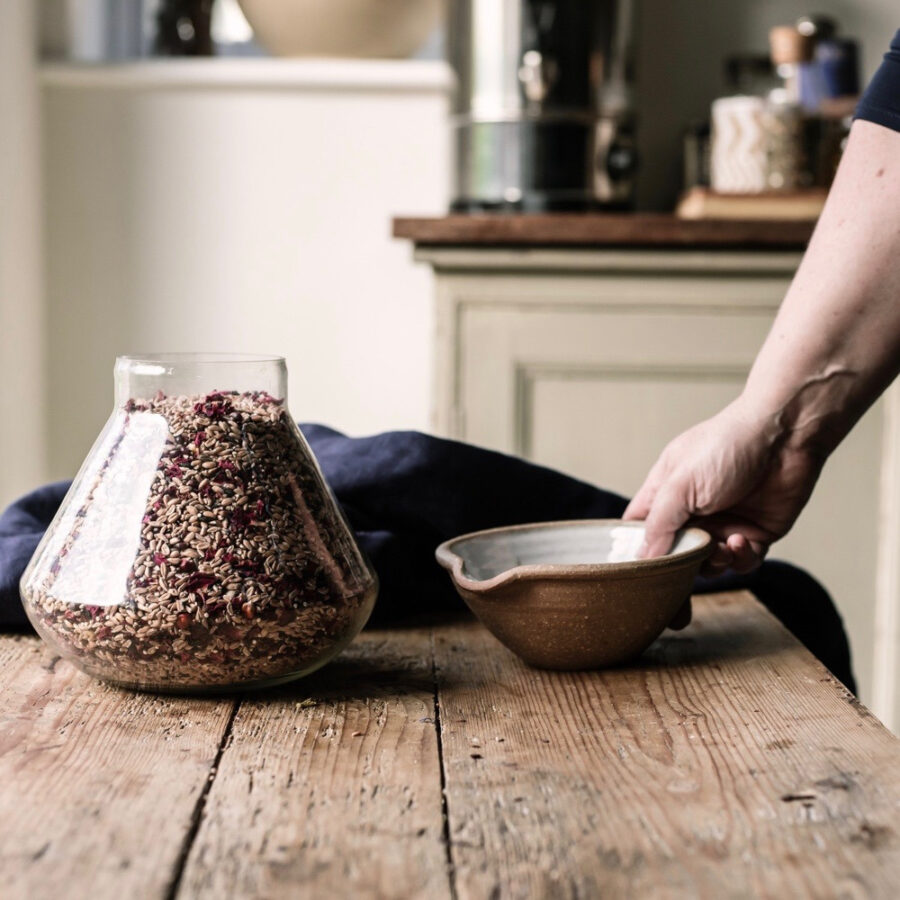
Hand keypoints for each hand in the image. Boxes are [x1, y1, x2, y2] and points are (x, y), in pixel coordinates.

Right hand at [623, 399, 824, 575]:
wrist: (785, 436)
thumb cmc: (727, 446)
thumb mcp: (680, 484)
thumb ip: (659, 523)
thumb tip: (643, 557)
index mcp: (667, 491)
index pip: (641, 526)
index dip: (638, 546)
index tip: (640, 566)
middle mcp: (693, 510)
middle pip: (675, 551)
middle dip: (681, 561)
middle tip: (690, 556)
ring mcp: (725, 522)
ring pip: (708, 563)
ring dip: (713, 563)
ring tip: (721, 547)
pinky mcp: (756, 532)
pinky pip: (743, 561)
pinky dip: (740, 559)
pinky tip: (741, 540)